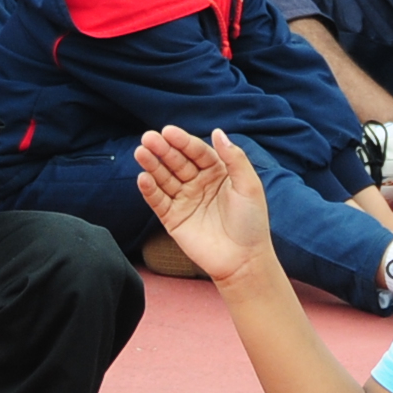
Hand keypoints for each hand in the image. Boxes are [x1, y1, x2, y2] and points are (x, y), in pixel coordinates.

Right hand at [133, 126, 275, 290]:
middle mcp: (198, 183)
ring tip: (141, 152)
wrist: (243, 260)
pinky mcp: (173, 219)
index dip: (183, 141)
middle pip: (177, 162)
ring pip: (164, 178)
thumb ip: (234, 158)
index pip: (197, 152)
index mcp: (217, 172)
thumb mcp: (249, 186)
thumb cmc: (251, 222)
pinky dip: (149, 190)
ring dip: (152, 165)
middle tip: (148, 138)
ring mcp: (184, 200)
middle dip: (163, 150)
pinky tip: (143, 178)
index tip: (168, 131)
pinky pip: (158, 201)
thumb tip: (217, 131)